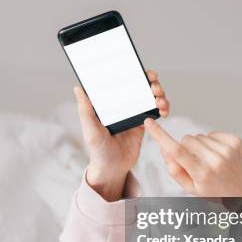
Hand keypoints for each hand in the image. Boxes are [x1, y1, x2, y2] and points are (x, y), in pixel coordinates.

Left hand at [75, 70, 168, 200]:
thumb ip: (85, 110)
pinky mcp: (144, 123)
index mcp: (110, 102)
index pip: (124, 80)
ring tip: (160, 102)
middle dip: (152, 82)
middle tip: (154, 87)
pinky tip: (163, 112)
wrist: (113, 169)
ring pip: (152, 96)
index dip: (135, 72)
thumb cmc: (98, 150)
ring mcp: (135, 113)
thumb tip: (78, 88)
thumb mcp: (90, 130)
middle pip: (141, 85)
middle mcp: (123, 104)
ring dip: (161, 95)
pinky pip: (157, 111)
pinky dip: (163, 108)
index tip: (144, 71)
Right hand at [144, 119, 241, 198]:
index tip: (149, 123)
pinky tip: (219, 155)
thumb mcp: (192, 189)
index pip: (176, 151)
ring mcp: (227, 149)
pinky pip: (212, 133)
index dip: (160, 136)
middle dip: (186, 148)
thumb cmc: (216, 191)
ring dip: (200, 146)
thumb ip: (175, 170)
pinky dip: (212, 142)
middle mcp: (215, 160)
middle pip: (186, 139)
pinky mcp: (235, 141)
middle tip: (196, 162)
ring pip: (199, 136)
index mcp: (202, 173)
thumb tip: (164, 149)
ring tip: (210, 161)